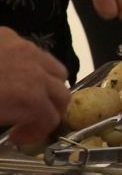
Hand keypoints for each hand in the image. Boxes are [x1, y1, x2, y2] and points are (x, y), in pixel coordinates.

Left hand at [0, 27, 69, 144]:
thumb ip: (2, 120)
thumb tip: (9, 128)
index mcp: (29, 98)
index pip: (51, 119)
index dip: (38, 133)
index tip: (17, 139)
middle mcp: (35, 72)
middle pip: (62, 94)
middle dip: (49, 110)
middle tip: (27, 121)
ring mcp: (24, 49)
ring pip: (55, 69)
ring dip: (47, 85)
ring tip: (24, 94)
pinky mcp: (9, 35)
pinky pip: (32, 52)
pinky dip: (30, 65)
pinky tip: (4, 72)